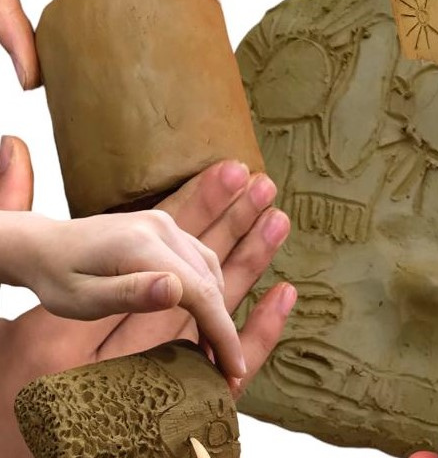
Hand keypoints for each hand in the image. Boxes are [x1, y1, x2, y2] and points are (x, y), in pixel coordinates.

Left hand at [7, 163, 254, 380]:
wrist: (46, 245)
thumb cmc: (58, 278)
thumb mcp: (80, 299)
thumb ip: (128, 295)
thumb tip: (176, 290)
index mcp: (141, 245)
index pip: (199, 292)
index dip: (222, 332)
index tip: (235, 368)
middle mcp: (162, 227)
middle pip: (209, 281)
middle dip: (222, 326)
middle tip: (226, 369)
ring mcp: (166, 224)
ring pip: (210, 269)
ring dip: (217, 307)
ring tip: (216, 346)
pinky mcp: (167, 228)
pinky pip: (200, 259)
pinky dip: (208, 288)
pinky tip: (204, 313)